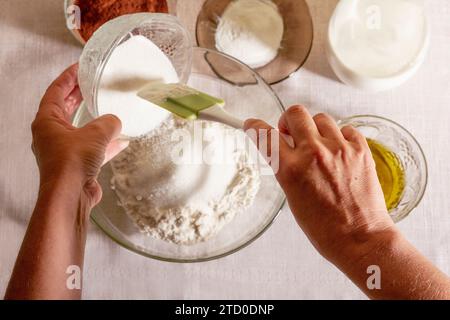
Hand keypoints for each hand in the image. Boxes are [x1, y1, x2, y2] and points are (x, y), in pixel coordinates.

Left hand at [31, 64, 128, 207]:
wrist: (70, 195)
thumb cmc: (72, 163)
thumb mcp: (96, 134)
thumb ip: (108, 122)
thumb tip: (116, 121)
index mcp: (47, 121)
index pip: (55, 91)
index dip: (68, 77)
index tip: (79, 67)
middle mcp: (52, 135)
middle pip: (64, 109)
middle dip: (78, 96)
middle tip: (90, 84)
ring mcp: (63, 151)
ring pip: (78, 129)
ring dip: (92, 119)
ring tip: (106, 108)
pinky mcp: (76, 165)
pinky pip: (91, 148)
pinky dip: (105, 144)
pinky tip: (122, 140)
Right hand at [244, 105, 396, 264]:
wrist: (360, 238)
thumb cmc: (324, 227)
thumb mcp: (292, 197)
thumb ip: (286, 168)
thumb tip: (285, 147)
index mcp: (291, 169)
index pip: (265, 136)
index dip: (255, 127)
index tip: (253, 125)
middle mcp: (314, 153)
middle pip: (295, 113)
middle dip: (289, 121)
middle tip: (291, 133)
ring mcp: (339, 149)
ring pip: (321, 118)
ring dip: (315, 128)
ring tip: (319, 146)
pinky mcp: (360, 150)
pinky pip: (346, 128)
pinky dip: (339, 136)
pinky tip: (338, 151)